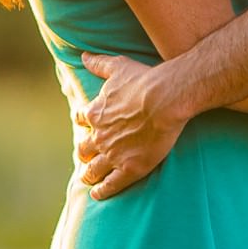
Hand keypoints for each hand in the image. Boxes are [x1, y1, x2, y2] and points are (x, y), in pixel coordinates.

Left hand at [76, 52, 185, 199]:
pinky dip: (101, 191)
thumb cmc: (144, 80)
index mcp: (96, 113)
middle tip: (86, 157)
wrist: (166, 99)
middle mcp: (100, 136)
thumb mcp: (118, 66)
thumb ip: (99, 63)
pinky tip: (98, 193)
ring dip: (89, 174)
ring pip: (93, 170)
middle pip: (84, 149)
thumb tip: (83, 55)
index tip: (86, 126)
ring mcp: (114, 154)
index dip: (83, 123)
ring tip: (88, 178)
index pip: (81, 119)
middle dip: (85, 153)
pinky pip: (110, 185)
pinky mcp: (129, 169)